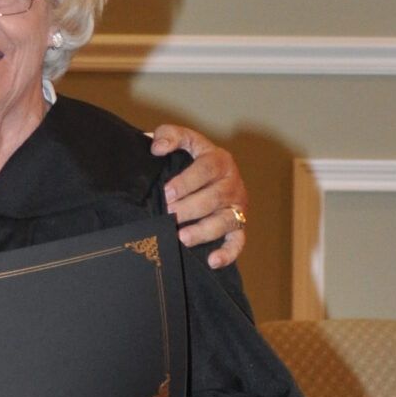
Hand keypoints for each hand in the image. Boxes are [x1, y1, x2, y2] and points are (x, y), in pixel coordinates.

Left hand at [148, 124, 247, 269]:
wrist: (209, 174)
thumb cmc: (191, 159)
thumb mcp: (183, 141)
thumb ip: (169, 135)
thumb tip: (157, 147)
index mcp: (219, 159)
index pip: (206, 169)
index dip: (186, 181)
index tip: (167, 192)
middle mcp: (232, 183)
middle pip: (214, 198)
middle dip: (189, 208)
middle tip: (168, 215)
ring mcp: (237, 206)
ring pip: (225, 221)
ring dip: (203, 231)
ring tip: (182, 237)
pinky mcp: (239, 226)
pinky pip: (238, 241)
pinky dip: (227, 253)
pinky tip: (212, 261)